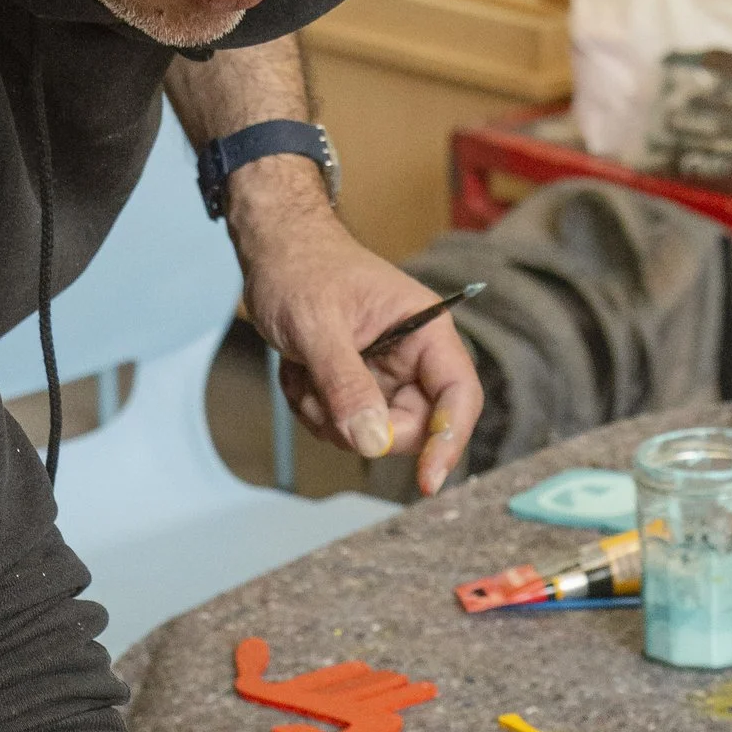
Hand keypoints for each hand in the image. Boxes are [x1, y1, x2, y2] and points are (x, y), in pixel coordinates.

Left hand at [227, 170, 481, 497]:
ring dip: (328, 417)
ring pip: (372, 433)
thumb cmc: (301, 268)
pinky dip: (314, 410)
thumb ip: (346, 383)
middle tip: (319, 397)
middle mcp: (414, 357)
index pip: (459, 396)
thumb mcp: (318, 326)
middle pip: (413, 427)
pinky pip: (344, 427)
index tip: (428, 482)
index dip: (449, 441)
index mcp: (426, 330)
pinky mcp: (358, 388)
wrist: (273, 250)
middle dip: (362, 425)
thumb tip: (373, 442)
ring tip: (303, 372)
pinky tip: (299, 374)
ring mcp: (385, 375)